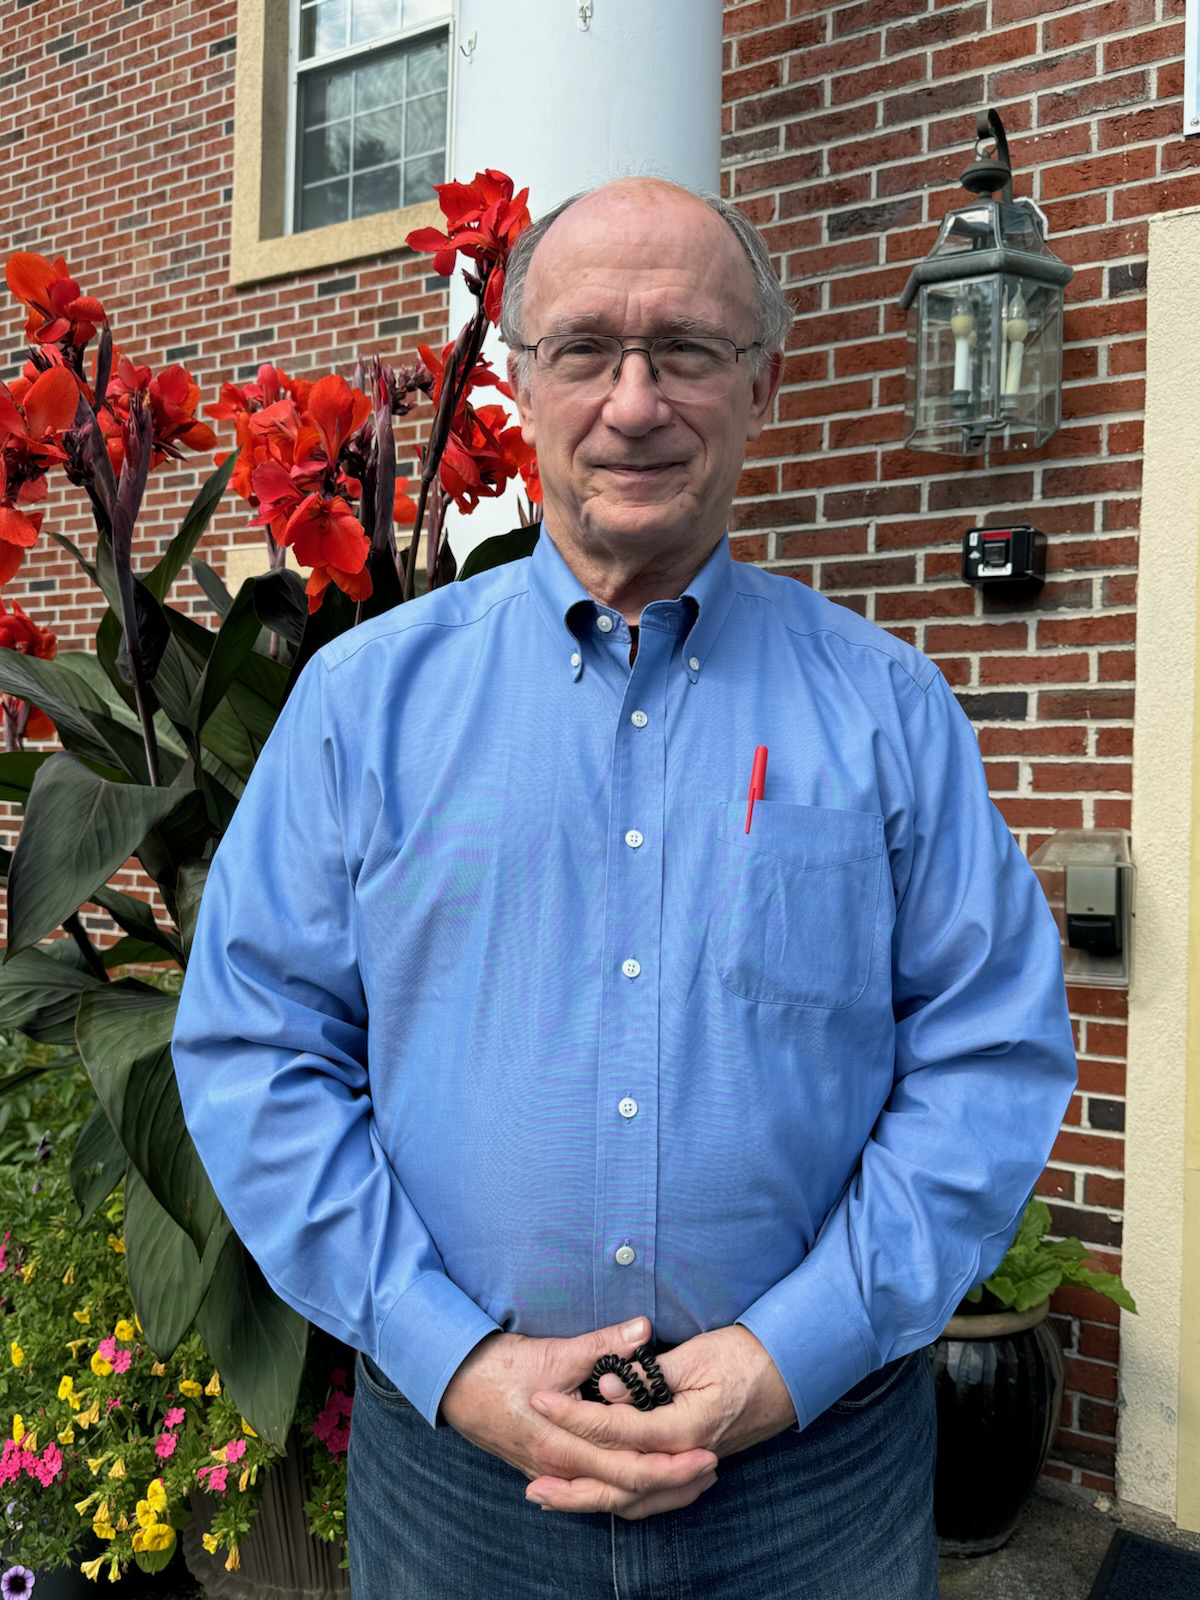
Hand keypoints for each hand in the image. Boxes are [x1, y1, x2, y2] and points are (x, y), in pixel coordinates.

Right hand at [438, 1315, 718, 1519]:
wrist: (455, 1385)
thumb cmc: (501, 1369)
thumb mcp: (552, 1352)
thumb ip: (601, 1344)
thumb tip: (643, 1329)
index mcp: (561, 1445)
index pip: (627, 1469)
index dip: (669, 1466)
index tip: (704, 1453)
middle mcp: (559, 1469)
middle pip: (626, 1493)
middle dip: (672, 1484)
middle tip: (710, 1468)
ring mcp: (553, 1475)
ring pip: (612, 1498)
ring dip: (654, 1492)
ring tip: (693, 1480)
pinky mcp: (551, 1471)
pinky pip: (596, 1491)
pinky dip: (627, 1490)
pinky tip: (650, 1485)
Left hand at [526, 1324, 795, 1512]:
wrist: (792, 1371)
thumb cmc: (745, 1356)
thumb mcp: (696, 1355)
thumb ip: (648, 1374)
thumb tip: (607, 1387)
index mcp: (687, 1427)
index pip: (619, 1430)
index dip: (577, 1416)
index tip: (542, 1401)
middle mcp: (688, 1457)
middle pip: (622, 1483)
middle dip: (574, 1485)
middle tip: (532, 1486)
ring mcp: (693, 1467)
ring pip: (637, 1498)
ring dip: (592, 1500)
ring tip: (552, 1499)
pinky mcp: (694, 1467)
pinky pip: (653, 1496)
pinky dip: (621, 1499)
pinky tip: (598, 1496)